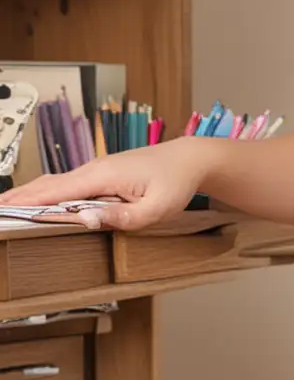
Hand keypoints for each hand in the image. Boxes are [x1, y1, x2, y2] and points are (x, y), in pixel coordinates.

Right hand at [0, 139, 213, 230]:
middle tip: (0, 211)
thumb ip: (121, 217)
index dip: (29, 202)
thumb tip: (84, 220)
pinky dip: (47, 192)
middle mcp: (93, 170)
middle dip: (20, 197)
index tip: (7, 210)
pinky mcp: (101, 175)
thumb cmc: (175, 183)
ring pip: (55, 183)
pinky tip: (39, 200)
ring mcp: (96, 171)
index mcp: (102, 177)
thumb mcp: (154, 209)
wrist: (189, 160)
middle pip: (48, 185)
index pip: (56, 192)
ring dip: (30, 194)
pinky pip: (67, 184)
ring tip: (9, 207)